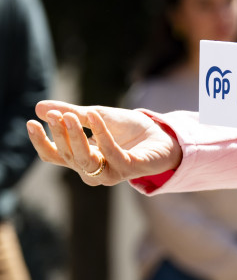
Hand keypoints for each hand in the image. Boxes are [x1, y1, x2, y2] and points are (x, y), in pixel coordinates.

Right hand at [26, 100, 181, 185]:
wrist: (163, 133)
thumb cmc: (128, 129)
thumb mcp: (96, 116)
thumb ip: (71, 113)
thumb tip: (40, 107)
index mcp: (81, 159)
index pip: (54, 155)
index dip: (41, 141)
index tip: (30, 122)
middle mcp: (92, 170)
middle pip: (68, 156)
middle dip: (60, 134)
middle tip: (55, 115)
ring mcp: (110, 172)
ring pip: (84, 160)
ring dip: (75, 137)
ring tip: (70, 116)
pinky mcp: (129, 168)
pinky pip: (110, 153)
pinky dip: (101, 134)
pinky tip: (95, 116)